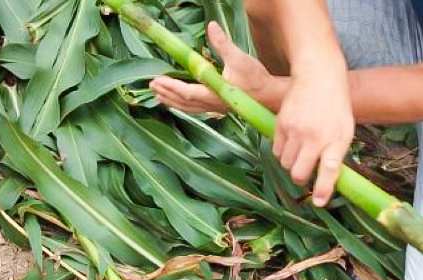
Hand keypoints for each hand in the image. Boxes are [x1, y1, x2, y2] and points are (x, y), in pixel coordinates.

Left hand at [150, 22, 276, 114]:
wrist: (271, 97)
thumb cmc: (256, 79)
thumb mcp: (239, 58)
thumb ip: (222, 43)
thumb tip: (211, 27)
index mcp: (214, 93)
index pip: (186, 92)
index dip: (170, 86)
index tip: (157, 80)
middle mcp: (213, 104)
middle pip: (184, 102)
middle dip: (167, 94)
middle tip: (152, 87)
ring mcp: (216, 108)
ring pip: (189, 108)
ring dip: (173, 102)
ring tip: (159, 97)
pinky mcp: (220, 107)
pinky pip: (197, 109)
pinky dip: (185, 106)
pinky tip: (181, 103)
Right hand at [273, 61, 353, 206]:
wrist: (319, 77)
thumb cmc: (336, 108)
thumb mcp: (345, 131)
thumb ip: (336, 155)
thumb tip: (326, 181)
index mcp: (335, 140)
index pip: (329, 170)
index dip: (323, 189)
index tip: (319, 202)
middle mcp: (314, 137)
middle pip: (298, 174)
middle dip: (301, 179)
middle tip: (305, 174)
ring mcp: (295, 131)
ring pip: (285, 164)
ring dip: (291, 165)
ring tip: (299, 153)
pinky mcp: (281, 124)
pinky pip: (276, 151)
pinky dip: (282, 153)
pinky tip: (291, 142)